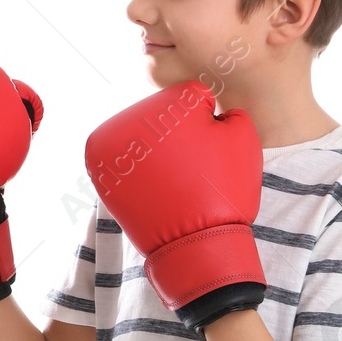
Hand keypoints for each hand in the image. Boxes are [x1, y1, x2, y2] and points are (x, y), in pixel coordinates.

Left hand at [85, 80, 264, 331]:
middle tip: (190, 167)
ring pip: (140, 137)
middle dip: (177, 135)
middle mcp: (132, 116)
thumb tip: (209, 111)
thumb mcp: (242, 140)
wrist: (194, 243)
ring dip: (155, 152)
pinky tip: (153, 188)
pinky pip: (123, 162)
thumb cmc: (224, 190)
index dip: (208, 124)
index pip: (192, 98)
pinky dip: (137, 172)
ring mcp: (112, 144)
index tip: (208, 149)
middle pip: (161, 115)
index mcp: (169, 101)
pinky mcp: (99, 171)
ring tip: (172, 180)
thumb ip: (228, 112)